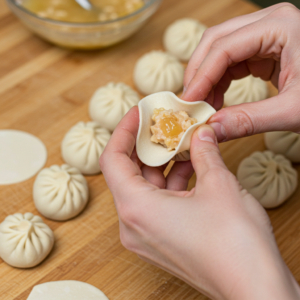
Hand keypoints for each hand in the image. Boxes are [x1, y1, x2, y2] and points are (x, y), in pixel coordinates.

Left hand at [100, 107, 299, 299]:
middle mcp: (133, 224)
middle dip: (148, 144)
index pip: (112, 159)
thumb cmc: (235, 242)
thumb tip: (201, 132)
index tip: (140, 113)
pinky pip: (158, 202)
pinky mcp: (161, 240)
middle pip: (128, 172)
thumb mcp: (219, 183)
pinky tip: (192, 165)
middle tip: (165, 123)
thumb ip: (205, 151)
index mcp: (136, 208)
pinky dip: (171, 182)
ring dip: (164, 163)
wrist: (255, 288)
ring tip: (184, 142)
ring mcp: (146, 234)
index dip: (124, 130)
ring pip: (146, 187)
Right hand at [182, 3, 299, 141]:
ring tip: (203, 106)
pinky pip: (231, 62)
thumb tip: (211, 130)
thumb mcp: (293, 110)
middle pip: (216, 42)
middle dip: (199, 74)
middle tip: (190, 103)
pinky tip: (216, 100)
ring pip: (220, 52)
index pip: (224, 48)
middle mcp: (269, 24)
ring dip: (207, 79)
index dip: (201, 77)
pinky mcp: (264, 50)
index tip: (188, 103)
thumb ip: (249, 120)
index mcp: (280, 27)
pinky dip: (219, 81)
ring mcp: (266, 35)